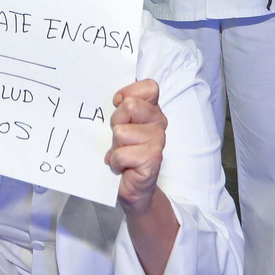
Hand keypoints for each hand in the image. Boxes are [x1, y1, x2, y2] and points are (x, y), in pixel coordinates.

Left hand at [107, 79, 166, 213]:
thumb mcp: (120, 125)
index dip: (129, 93)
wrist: (133, 187)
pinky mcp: (153, 158)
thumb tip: (116, 100)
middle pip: (130, 105)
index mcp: (152, 109)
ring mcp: (158, 140)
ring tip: (122, 154)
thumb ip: (121, 108)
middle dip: (116, 122)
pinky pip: (122, 153)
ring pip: (121, 132)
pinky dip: (116, 162)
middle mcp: (159, 122)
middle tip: (120, 137)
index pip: (149, 87)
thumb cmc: (124, 152)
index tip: (118, 104)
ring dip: (115, 146)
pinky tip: (123, 167)